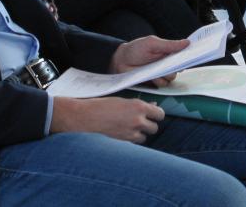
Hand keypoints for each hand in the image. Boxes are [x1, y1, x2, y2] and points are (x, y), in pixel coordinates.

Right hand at [50, 96, 164, 143]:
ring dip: (141, 134)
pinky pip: (135, 143)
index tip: (153, 115)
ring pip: (146, 137)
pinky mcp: (124, 142)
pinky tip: (125, 134)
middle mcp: (138, 120)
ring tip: (131, 128)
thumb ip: (140, 106)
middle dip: (149, 125)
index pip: (160, 114)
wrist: (86, 117)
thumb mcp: (124, 101)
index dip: (157, 115)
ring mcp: (131, 133)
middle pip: (155, 128)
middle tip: (141, 122)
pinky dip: (133, 140)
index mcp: (138, 106)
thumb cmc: (103, 106)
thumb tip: (153, 107)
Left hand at [112, 36, 189, 87]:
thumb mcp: (152, 43)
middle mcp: (166, 63)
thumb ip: (169, 44)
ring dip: (166, 75)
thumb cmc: (135, 49)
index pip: (182, 55)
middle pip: (179, 68)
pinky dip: (159, 81)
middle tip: (167, 64)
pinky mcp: (154, 82)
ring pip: (172, 78)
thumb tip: (187, 43)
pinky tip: (151, 76)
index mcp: (168, 52)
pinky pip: (163, 84)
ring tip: (155, 70)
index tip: (191, 56)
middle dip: (175, 67)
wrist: (120, 61)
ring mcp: (160, 73)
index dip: (187, 56)